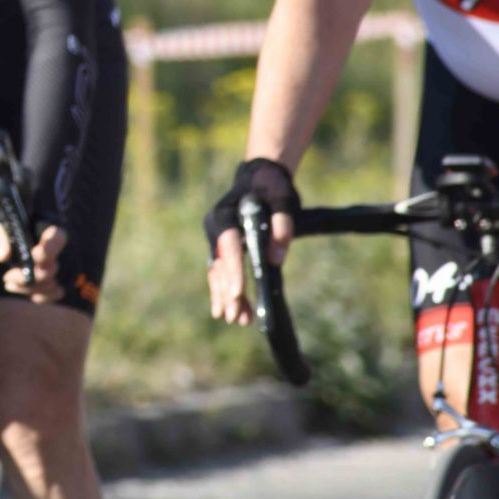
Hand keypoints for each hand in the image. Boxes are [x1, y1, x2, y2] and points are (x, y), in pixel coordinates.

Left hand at [0, 221, 66, 303]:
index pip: (57, 238)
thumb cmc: (5, 231)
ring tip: (7, 282)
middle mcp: (58, 249)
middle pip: (51, 269)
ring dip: (27, 288)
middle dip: (27, 277)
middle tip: (6, 277)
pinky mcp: (54, 281)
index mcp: (47, 228)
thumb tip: (4, 256)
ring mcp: (57, 266)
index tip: (33, 255)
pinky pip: (52, 295)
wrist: (10, 238)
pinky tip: (17, 288)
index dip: (48, 250)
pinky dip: (37, 296)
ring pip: (50, 285)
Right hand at [204, 159, 298, 326]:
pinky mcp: (223, 248)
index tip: (238, 292)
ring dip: (227, 297)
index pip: (227, 244)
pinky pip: (222, 272)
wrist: (259, 178)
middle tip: (236, 318)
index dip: (233, 269)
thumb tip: (276, 259)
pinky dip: (228, 291)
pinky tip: (236, 312)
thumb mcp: (282, 200)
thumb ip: (282, 225)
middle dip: (228, 292)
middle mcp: (215, 227)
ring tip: (239, 321)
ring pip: (218, 272)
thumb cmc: (271, 187)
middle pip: (219, 264)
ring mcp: (216, 239)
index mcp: (225, 213)